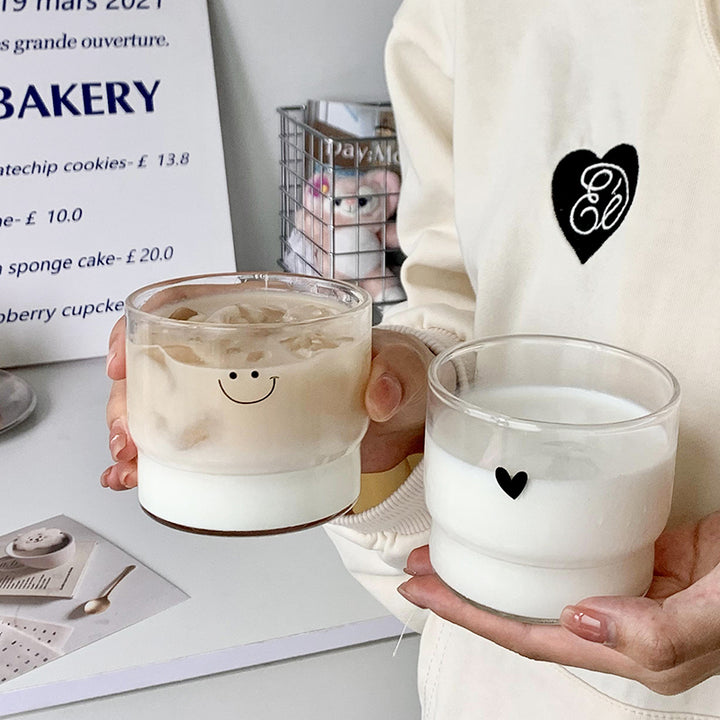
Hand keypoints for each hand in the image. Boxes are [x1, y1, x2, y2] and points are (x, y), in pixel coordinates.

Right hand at [101, 323, 433, 487]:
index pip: (189, 307)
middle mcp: (243, 357)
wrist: (402, 421)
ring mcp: (238, 399)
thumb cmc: (392, 376)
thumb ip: (393, 373)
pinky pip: (189, 443)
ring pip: (164, 405)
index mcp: (269, 322)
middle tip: (128, 435)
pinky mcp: (243, 438)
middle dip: (130, 398)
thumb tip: (378, 396)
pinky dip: (158, 462)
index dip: (143, 328)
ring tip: (130, 466)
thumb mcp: (397, 365)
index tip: (122, 360)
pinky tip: (140, 479)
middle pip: (161, 363)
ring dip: (135, 433)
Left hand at [398, 511, 719, 694]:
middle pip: (526, 610)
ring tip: (453, 540)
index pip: (529, 635)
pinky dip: (538, 542)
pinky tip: (518, 525)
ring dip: (498, 563)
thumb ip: (661, 631)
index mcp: (632, 650)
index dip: (470, 614)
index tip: (422, 587)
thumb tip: (580, 622)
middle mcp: (622, 624)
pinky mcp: (644, 555)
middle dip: (469, 590)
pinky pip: (577, 552)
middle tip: (421, 562)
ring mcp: (631, 588)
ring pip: (547, 581)